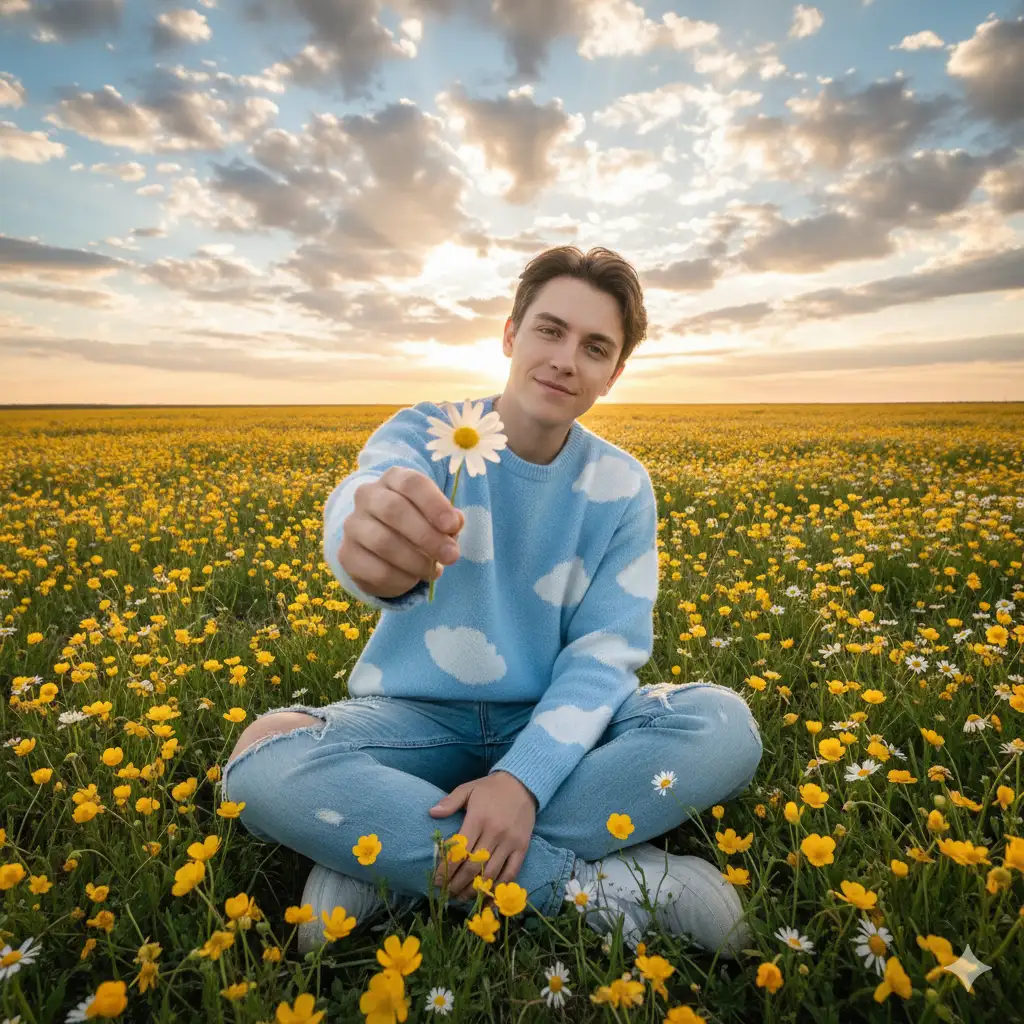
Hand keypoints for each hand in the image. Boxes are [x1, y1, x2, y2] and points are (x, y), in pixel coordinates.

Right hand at [338, 466, 464, 598]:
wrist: (382, 549)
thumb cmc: (418, 525)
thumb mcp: (438, 518)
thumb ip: (449, 520)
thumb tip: (454, 524)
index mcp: (394, 479)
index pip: (412, 483)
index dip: (434, 504)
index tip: (452, 526)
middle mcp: (368, 495)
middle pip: (394, 510)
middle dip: (428, 536)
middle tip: (451, 556)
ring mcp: (353, 524)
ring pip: (383, 542)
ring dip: (416, 561)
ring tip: (434, 571)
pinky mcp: (347, 554)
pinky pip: (375, 569)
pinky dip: (401, 579)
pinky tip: (413, 580)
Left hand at [428, 772, 536, 900]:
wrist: (523, 783)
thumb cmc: (491, 788)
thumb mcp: (468, 789)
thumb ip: (450, 802)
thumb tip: (432, 813)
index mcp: (478, 818)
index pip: (460, 850)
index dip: (446, 869)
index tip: (437, 881)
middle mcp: (495, 832)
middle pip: (473, 866)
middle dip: (457, 884)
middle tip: (447, 894)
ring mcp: (510, 842)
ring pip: (491, 873)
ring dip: (475, 889)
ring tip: (462, 898)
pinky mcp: (522, 847)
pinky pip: (511, 872)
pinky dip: (499, 887)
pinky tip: (488, 897)